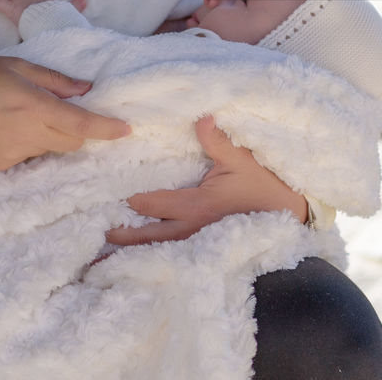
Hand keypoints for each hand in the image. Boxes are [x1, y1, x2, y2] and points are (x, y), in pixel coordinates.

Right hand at [0, 56, 130, 170]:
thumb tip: (86, 90)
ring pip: (50, 150)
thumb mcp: (18, 67)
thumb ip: (55, 81)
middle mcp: (27, 134)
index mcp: (34, 106)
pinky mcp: (0, 165)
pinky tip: (8, 128)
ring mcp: (13, 154)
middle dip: (78, 130)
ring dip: (51, 136)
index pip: (81, 124)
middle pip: (72, 142)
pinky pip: (28, 157)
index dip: (107, 129)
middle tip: (63, 111)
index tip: (126, 129)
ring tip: (24, 116)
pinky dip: (29, 144)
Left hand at [105, 115, 308, 245]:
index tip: (104, 200)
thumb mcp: (242, 160)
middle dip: (118, 237)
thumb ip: (218, 141)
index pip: (151, 204)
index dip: (128, 202)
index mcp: (196, 206)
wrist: (289, 216)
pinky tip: (138, 266)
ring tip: (102, 261)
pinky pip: (171, 259)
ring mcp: (197, 246)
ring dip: (132, 253)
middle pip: (145, 237)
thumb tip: (201, 116)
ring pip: (156, 252)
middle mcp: (191, 230)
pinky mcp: (204, 252)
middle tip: (92, 238)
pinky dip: (152, 260)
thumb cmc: (265, 187)